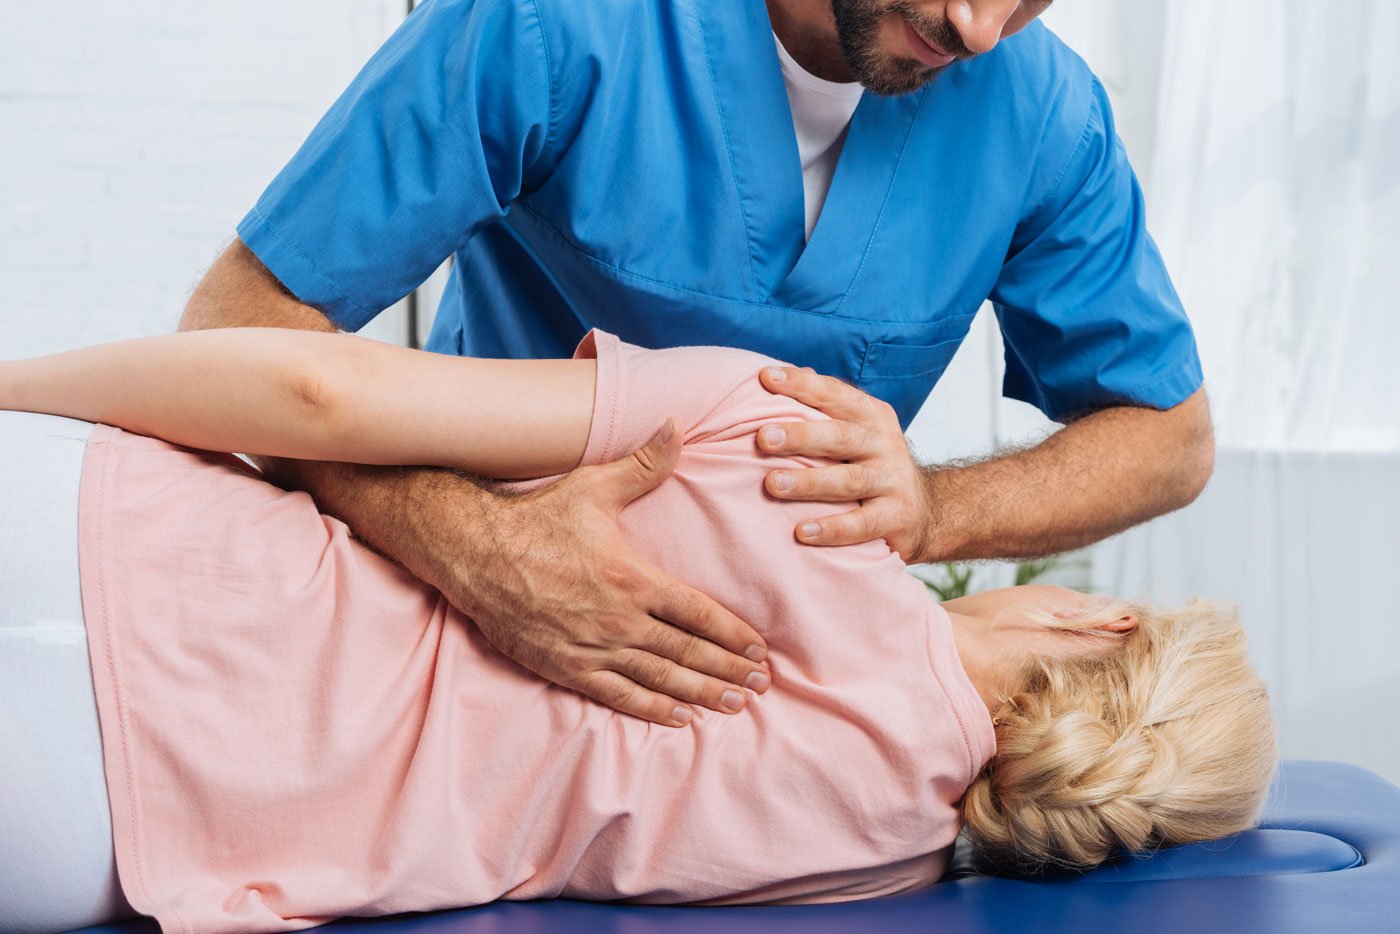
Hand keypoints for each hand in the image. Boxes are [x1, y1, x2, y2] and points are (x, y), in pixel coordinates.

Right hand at [446, 418, 770, 726]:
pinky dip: (651, 709)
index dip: (733, 634)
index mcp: (633, 579)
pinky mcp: (565, 666)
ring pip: (659, 678)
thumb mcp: (594, 486)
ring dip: (701, 693)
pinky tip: (679, 717)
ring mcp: (592, 648)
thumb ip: (645, 463)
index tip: (760, 649)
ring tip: (734, 705)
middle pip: (687, 652)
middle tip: (759, 685)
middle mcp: (618, 619)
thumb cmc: (537, 517)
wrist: (474, 551)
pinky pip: (617, 695)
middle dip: (728, 670)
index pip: (698, 613)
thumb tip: (678, 424)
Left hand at [757, 366, 932, 562]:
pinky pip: (861, 525)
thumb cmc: (869, 462)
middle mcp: (884, 444)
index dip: (802, 385)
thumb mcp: (854, 429)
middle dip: (800, 435)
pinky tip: (802, 531)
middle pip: (840, 436)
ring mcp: (892, 481)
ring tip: (772, 484)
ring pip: (848, 481)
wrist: (922, 509)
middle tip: (763, 437)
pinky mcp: (896, 518)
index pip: (834, 394)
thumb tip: (771, 377)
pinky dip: (832, 529)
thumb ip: (820, 407)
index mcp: (870, 416)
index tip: (766, 378)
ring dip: (808, 482)